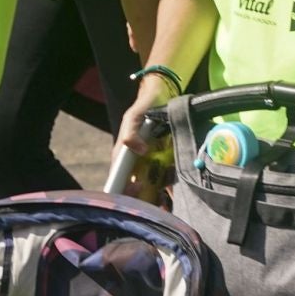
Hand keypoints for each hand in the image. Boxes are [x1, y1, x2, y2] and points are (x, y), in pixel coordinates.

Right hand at [113, 81, 173, 202]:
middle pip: (134, 189)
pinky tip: (177, 193)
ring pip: (150, 188)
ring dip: (158, 196)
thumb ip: (130, 132)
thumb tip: (137, 149)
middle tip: (157, 200)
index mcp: (123, 156)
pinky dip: (169, 188)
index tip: (139, 187)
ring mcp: (148, 165)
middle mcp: (134, 164)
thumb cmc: (145, 105)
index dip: (125, 190)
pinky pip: (164, 181)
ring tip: (168, 200)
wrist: (164, 95)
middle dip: (144, 199)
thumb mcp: (135, 116)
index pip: (117, 180)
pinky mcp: (162, 164)